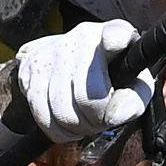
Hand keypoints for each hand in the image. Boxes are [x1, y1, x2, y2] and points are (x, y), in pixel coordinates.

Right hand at [14, 20, 147, 141]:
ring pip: (62, 113)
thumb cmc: (112, 74)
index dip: (115, 40)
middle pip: (87, 99)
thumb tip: (113, 116)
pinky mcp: (30, 68)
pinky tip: (68, 120)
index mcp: (114, 34)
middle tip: (100, 117)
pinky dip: (59, 130)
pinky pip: (44, 117)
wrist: (73, 57)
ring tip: (85, 118)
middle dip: (96, 121)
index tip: (115, 42)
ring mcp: (51, 52)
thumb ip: (134, 100)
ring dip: (77, 128)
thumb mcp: (135, 84)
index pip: (115, 35)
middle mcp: (81, 38)